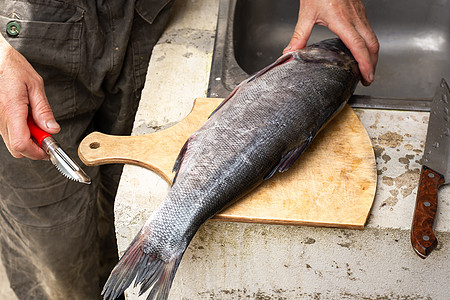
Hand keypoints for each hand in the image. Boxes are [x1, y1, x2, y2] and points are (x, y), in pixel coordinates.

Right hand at [0, 35, 59, 159]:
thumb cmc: (12, 67)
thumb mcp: (35, 85)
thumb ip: (43, 110)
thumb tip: (52, 129)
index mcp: (12, 109)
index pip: (21, 143)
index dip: (36, 152)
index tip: (49, 150)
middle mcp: (1, 118)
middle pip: (16, 149)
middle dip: (34, 149)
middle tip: (46, 138)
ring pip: (12, 142)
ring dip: (28, 140)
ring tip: (37, 124)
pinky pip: (8, 134)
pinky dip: (21, 133)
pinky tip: (27, 121)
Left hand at [284, 0, 378, 85]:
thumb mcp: (306, 14)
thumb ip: (299, 36)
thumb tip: (290, 52)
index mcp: (342, 21)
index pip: (358, 47)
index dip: (365, 64)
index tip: (366, 76)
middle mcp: (355, 17)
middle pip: (371, 45)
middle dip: (372, 64)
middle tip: (367, 79)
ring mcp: (359, 13)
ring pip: (372, 37)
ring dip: (372, 55)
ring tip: (366, 68)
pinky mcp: (360, 10)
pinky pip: (369, 30)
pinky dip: (369, 43)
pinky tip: (361, 49)